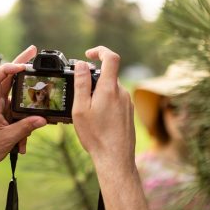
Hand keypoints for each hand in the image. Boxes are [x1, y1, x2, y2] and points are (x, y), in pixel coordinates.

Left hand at [0, 46, 46, 170]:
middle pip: (7, 78)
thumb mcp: (7, 139)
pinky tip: (23, 143)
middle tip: (33, 51)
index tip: (23, 65)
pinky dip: (24, 123)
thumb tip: (43, 119)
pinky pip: (17, 113)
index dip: (8, 68)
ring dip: (27, 103)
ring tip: (37, 104)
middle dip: (20, 65)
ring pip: (15, 97)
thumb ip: (25, 128)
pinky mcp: (3, 116)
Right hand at [72, 46, 135, 171]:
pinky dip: (105, 103)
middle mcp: (122, 92)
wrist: (115, 158)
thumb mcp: (80, 108)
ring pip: (111, 89)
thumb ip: (81, 84)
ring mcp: (127, 102)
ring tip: (89, 113)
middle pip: (107, 75)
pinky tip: (98, 120)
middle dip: (93, 80)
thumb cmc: (95, 135)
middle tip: (81, 97)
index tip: (88, 54)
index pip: (111, 58)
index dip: (100, 51)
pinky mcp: (129, 112)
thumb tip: (81, 64)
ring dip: (99, 94)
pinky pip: (115, 100)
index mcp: (109, 89)